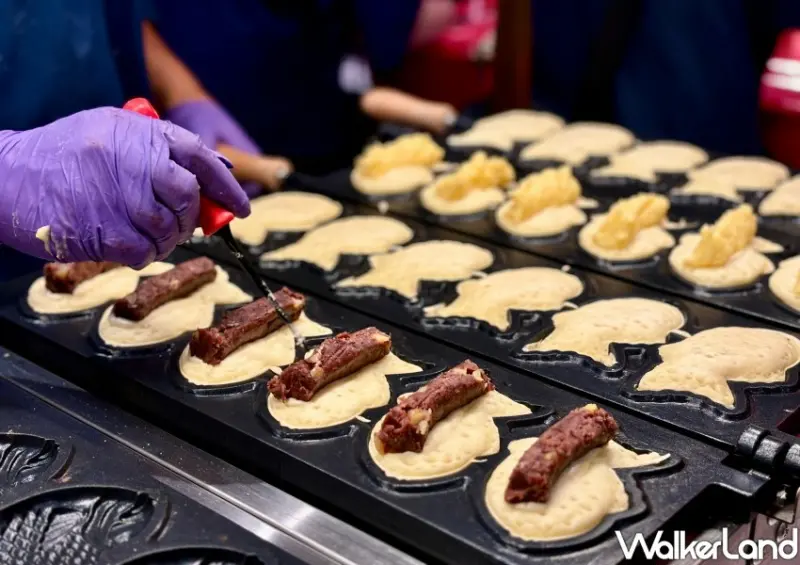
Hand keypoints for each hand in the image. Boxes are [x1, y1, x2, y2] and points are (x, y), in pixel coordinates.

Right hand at [0, 107, 249, 267]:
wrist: (4, 175)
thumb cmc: (61, 156)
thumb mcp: (109, 132)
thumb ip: (158, 151)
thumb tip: (213, 179)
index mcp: (139, 133)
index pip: (200, 156)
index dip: (226, 185)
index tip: (242, 207)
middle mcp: (133, 160)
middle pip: (187, 195)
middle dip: (190, 215)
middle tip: (181, 223)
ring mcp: (119, 196)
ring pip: (169, 229)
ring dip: (164, 238)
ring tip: (143, 231)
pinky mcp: (105, 231)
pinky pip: (146, 253)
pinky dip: (142, 254)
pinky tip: (124, 243)